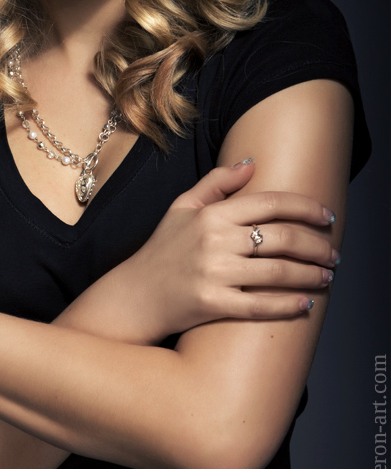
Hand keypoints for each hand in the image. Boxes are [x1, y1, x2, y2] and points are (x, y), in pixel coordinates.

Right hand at [123, 160, 337, 341]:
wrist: (134, 294)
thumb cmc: (161, 249)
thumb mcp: (182, 207)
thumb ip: (216, 182)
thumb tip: (252, 163)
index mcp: (211, 214)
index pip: (269, 203)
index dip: (305, 207)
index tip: (327, 216)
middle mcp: (214, 241)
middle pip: (281, 238)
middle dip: (316, 246)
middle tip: (333, 253)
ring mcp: (214, 273)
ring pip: (277, 272)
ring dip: (310, 274)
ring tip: (326, 276)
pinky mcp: (212, 304)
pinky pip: (260, 305)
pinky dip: (288, 304)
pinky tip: (306, 302)